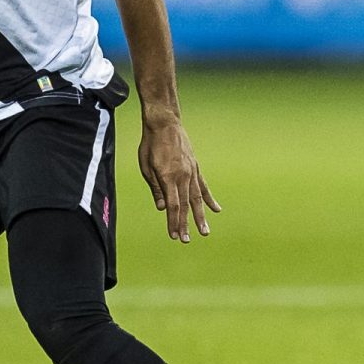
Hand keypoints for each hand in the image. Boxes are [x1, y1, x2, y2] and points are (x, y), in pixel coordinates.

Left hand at [137, 115, 219, 243]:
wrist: (164, 123)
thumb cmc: (150, 145)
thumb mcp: (146, 167)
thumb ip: (155, 188)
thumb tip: (162, 208)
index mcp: (168, 178)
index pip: (173, 206)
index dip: (174, 222)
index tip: (174, 235)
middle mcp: (182, 177)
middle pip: (186, 206)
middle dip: (185, 224)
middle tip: (186, 240)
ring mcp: (191, 172)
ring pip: (197, 198)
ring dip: (200, 216)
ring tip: (205, 232)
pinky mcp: (196, 167)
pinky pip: (204, 186)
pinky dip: (210, 199)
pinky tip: (216, 210)